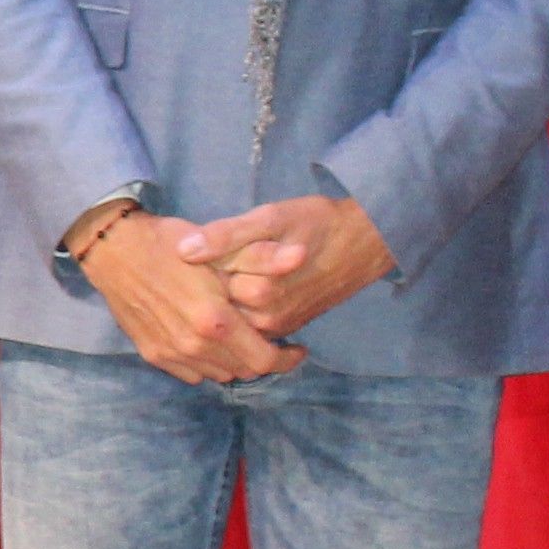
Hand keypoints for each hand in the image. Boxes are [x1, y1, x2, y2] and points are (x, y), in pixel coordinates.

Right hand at [78, 211, 300, 384]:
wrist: (113, 250)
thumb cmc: (169, 244)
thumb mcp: (221, 246)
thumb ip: (263, 257)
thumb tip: (302, 255)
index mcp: (215, 321)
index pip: (264, 360)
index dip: (286, 359)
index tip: (297, 348)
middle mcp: (193, 346)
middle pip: (243, 371)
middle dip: (263, 359)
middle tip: (270, 340)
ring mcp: (171, 353)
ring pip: (219, 374)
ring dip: (235, 362)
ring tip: (241, 340)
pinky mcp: (153, 354)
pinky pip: (192, 373)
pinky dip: (208, 363)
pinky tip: (209, 342)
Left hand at [172, 196, 390, 343]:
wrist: (365, 242)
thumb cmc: (317, 223)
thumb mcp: (271, 218)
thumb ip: (226, 235)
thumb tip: (184, 250)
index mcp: (258, 291)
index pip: (204, 285)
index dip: (201, 264)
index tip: (208, 244)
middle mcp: (266, 318)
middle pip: (215, 302)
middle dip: (210, 280)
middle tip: (225, 253)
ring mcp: (276, 328)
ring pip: (230, 313)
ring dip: (225, 292)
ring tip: (236, 264)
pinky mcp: (284, 330)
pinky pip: (247, 322)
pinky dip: (240, 304)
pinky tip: (246, 279)